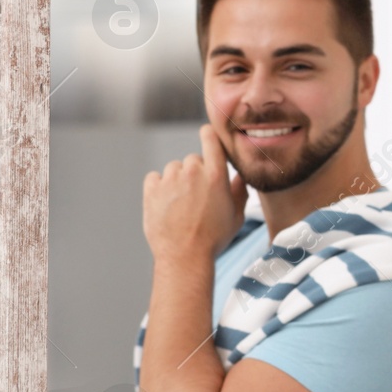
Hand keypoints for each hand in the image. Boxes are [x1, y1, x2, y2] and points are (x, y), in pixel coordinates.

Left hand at [142, 124, 247, 261]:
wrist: (184, 256)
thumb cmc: (214, 238)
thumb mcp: (237, 216)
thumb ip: (240, 191)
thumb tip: (240, 176)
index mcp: (217, 175)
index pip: (210, 138)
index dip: (209, 134)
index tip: (208, 136)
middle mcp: (193, 172)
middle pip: (193, 159)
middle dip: (197, 173)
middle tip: (199, 196)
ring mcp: (170, 179)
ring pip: (174, 169)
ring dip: (178, 180)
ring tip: (182, 204)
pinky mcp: (151, 189)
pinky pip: (155, 178)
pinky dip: (159, 187)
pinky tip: (166, 204)